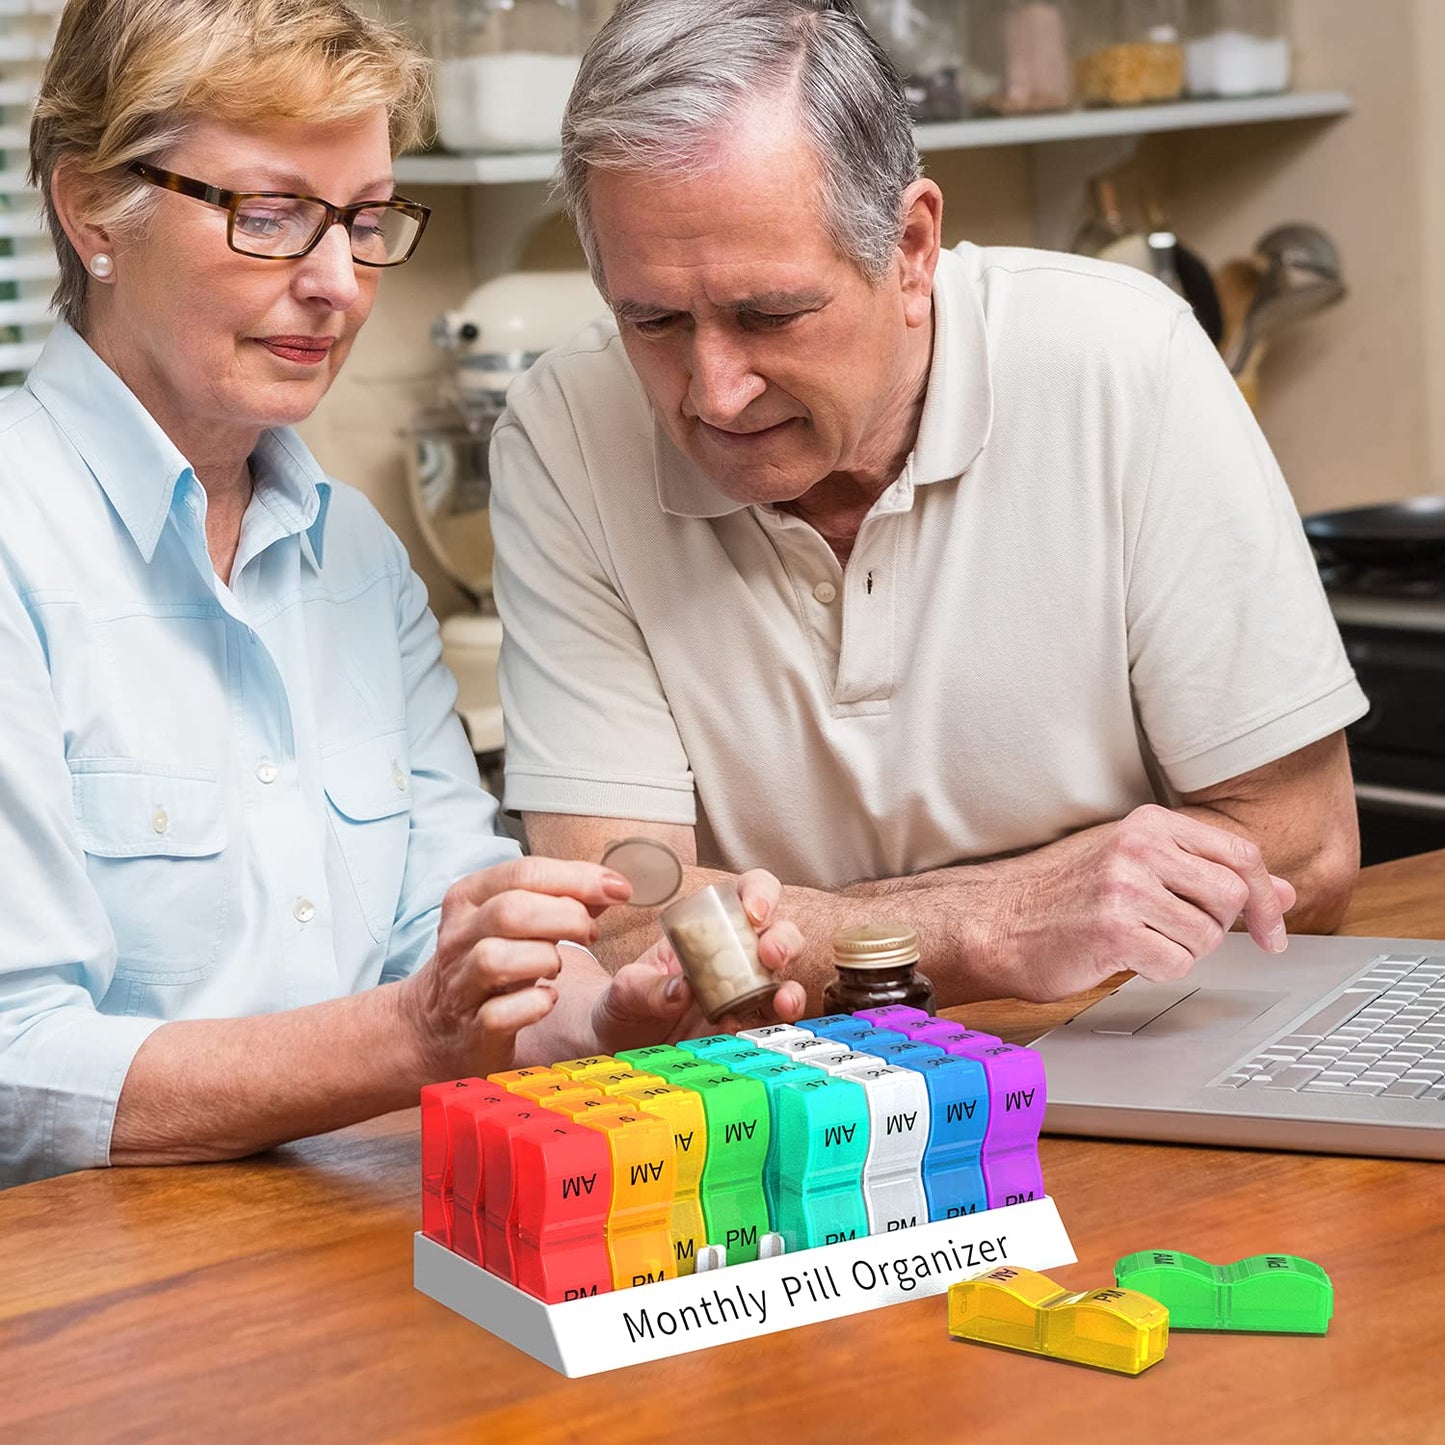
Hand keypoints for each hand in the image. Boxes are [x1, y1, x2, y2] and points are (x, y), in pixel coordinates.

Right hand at [398, 856, 631, 1079]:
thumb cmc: (487, 960)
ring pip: (496, 959)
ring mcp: (460, 985)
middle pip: (511, 911)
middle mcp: (458, 937)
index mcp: (469, 897)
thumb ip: (559, 898)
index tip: (619, 889)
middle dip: (566, 917)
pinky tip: (549, 999)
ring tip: (559, 967)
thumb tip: (611, 886)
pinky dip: (534, 1005)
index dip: (578, 878)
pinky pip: (500, 1014)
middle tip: (591, 932)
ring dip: (544, 959)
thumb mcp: (515, 920)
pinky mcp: (471, 1029)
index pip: (523, 872)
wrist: (435, 1024)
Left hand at [590, 870, 806, 1052]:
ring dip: (790, 988)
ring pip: (786, 980)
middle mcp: (735, 955)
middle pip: (779, 933)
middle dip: (783, 940)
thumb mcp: (623, 992)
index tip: (753, 911)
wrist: (617, 1046)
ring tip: (781, 1001)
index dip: (760, 893)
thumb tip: (679, 991)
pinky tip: (743, 1029)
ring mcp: (743, 993)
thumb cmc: (623, 1004)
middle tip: (769, 955)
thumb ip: (645, 989)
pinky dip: (768, 1026)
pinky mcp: (743, 1028)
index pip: (745, 893)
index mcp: (707, 928)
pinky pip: (769, 1024)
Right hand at [996, 804, 1296, 1001]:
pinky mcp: (1113, 929)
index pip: (1240, 853)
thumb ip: (1207, 873)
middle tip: (1183, 937)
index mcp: (1149, 824)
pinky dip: (1158, 970)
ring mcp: (1125, 887)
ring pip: (1208, 936)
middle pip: (1232, 895)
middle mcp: (1139, 847)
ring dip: (1183, 951)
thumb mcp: (1137, 866)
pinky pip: (1177, 964)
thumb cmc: (1065, 896)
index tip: (1272, 932)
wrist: (997, 920)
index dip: (1268, 898)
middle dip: (1219, 928)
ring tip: (1141, 941)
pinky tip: (1125, 957)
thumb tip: (1283, 891)